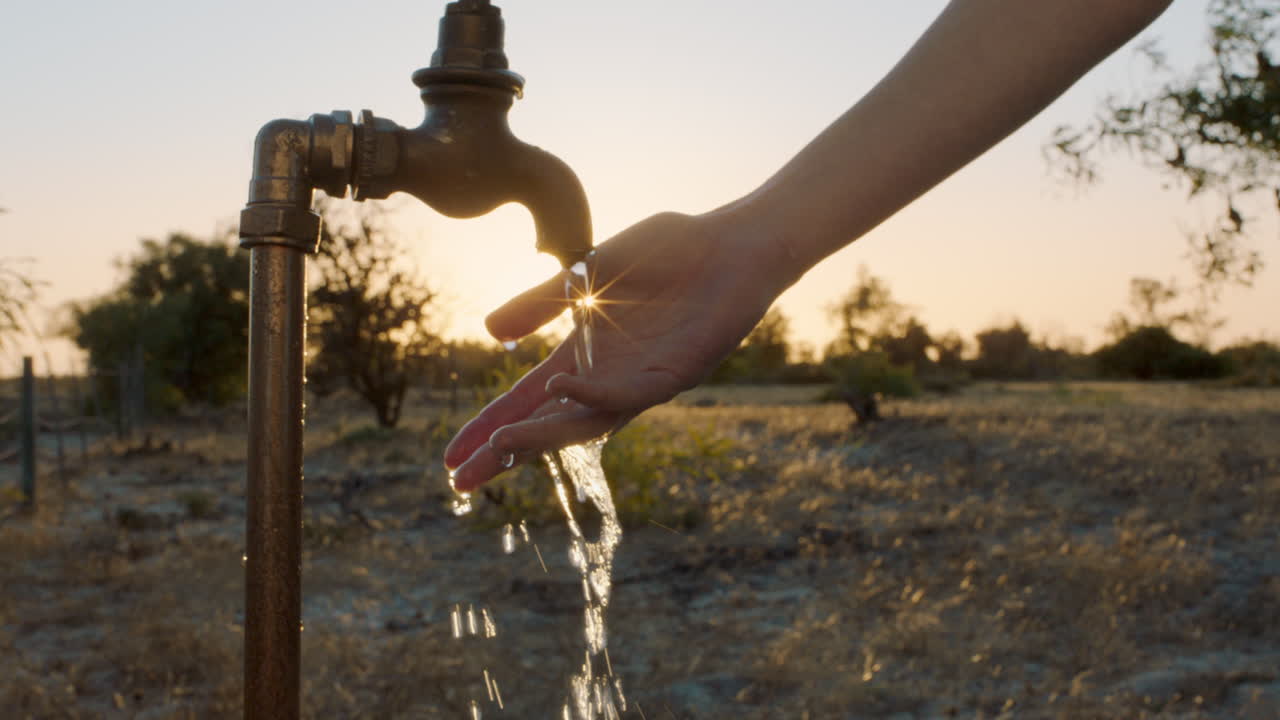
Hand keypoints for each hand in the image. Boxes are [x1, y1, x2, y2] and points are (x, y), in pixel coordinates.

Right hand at [443, 207, 791, 490]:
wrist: (730, 242)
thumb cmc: (666, 252)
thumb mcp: (588, 271)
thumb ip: (542, 302)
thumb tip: (487, 329)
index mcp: (583, 356)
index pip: (525, 402)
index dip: (488, 428)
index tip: (448, 460)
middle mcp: (608, 378)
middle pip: (548, 426)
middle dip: (505, 454)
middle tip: (462, 483)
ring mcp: (641, 381)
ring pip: (585, 423)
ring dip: (543, 435)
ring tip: (500, 445)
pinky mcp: (675, 375)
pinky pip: (627, 393)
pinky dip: (591, 392)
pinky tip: (559, 387)